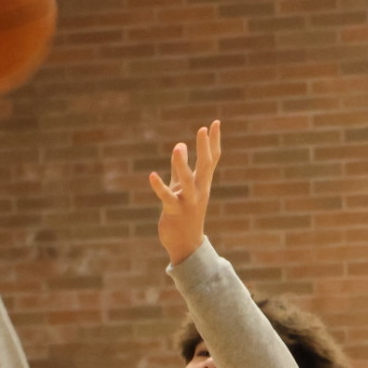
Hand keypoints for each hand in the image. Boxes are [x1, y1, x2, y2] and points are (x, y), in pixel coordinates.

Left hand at [148, 120, 221, 265]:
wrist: (185, 244)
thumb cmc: (184, 214)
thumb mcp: (181, 188)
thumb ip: (180, 168)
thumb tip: (181, 147)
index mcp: (202, 184)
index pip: (211, 160)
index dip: (214, 142)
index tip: (215, 123)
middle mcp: (199, 191)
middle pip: (204, 166)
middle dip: (204, 148)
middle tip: (202, 129)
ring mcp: (188, 202)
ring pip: (187, 181)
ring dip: (182, 164)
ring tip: (178, 147)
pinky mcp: (175, 211)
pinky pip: (167, 198)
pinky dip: (160, 187)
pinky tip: (152, 175)